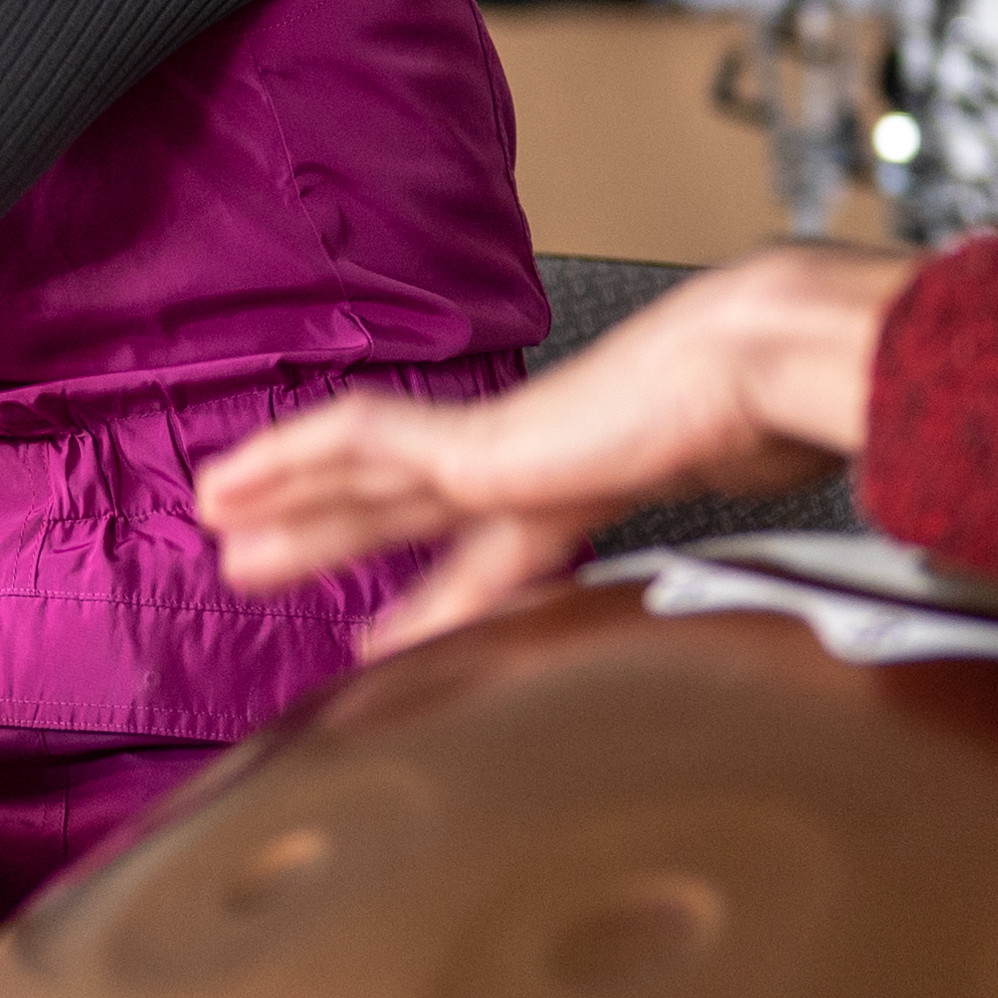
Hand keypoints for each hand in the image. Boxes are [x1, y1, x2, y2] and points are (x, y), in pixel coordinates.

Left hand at [194, 246, 917, 657]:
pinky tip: (237, 473)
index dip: (435, 597)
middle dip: (328, 536)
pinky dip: (294, 455)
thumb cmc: (782, 421)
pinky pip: (359, 441)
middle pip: (402, 509)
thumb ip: (723, 561)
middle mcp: (533, 463)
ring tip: (215, 519)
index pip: (492, 552)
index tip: (388, 634)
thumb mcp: (745, 508)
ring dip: (286, 498)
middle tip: (252, 563)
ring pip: (361, 474)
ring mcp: (502, 447)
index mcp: (592, 485)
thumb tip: (769, 623)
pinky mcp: (479, 441)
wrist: (772, 363)